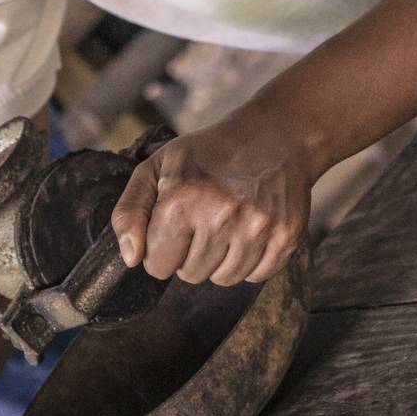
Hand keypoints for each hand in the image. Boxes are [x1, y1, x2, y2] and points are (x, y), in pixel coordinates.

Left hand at [110, 110, 311, 285]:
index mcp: (182, 200)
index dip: (162, 247)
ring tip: (227, 223)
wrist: (275, 136)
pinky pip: (256, 277)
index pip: (157, 265)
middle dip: (190, 253)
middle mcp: (221, 217)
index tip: (175, 225)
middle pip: (190, 275)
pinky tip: (250, 229)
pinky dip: (250, 260)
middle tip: (204, 218)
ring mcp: (257, 229)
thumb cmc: (210, 153)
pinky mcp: (286, 238)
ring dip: (220, 259)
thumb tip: (131, 258)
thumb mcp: (157, 167)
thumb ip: (130, 212)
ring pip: (223, 279)